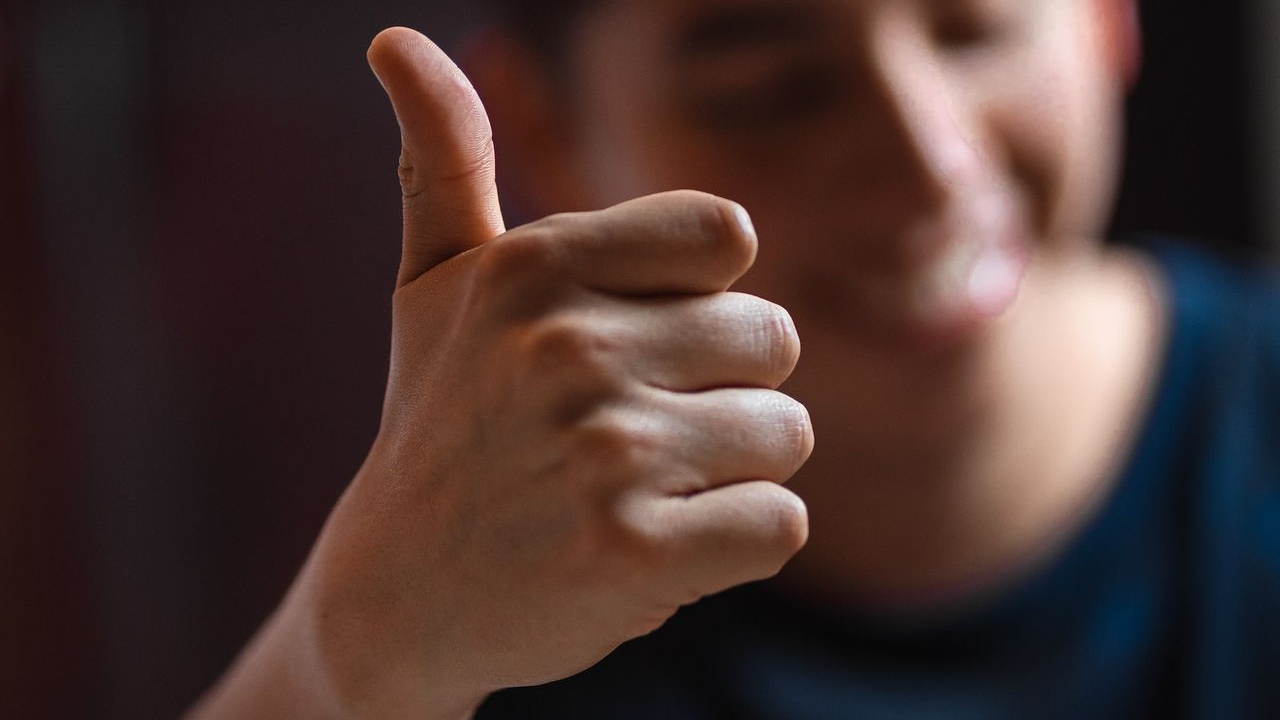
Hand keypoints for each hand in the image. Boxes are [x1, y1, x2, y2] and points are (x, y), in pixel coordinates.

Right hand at [296, 27, 812, 717]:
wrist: (398, 595)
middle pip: (774, 339)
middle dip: (724, 393)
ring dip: (730, 474)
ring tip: (636, 494)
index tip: (638, 344)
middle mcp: (567, 345)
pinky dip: (740, 546)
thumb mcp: (431, 287)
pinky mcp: (634, 555)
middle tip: (631, 437)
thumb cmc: (440, 425)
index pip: (730, 238)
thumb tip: (394, 37)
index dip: (704, 300)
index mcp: (536, 265)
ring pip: (786, 434)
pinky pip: (779, 525)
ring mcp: (602, 453)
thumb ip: (443, 159)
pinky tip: (659, 549)